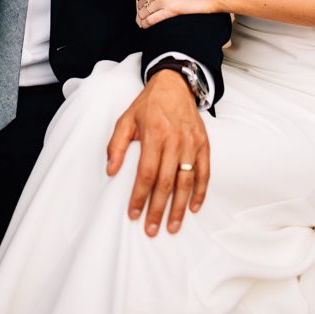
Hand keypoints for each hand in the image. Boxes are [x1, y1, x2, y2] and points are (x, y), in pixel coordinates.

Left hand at [106, 69, 208, 235]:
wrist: (174, 84)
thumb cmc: (148, 104)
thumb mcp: (126, 119)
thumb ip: (116, 145)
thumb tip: (110, 170)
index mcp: (154, 134)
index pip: (146, 172)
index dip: (140, 196)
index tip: (133, 214)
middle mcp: (175, 140)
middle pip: (166, 182)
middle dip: (158, 209)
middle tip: (151, 229)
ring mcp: (191, 143)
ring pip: (186, 181)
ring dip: (179, 207)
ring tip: (172, 226)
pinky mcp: (203, 144)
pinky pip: (204, 172)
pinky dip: (200, 191)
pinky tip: (193, 207)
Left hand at [136, 0, 218, 27]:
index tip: (143, 1)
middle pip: (141, 0)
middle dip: (141, 7)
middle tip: (144, 11)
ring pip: (144, 11)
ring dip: (142, 16)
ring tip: (144, 20)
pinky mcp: (170, 10)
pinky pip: (151, 19)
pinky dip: (146, 23)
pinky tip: (146, 25)